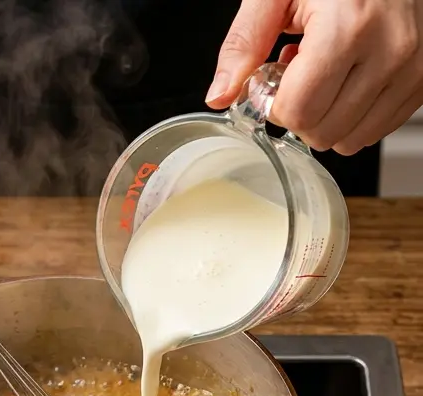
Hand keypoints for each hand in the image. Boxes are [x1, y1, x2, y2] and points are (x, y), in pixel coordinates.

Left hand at [206, 0, 422, 155]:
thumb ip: (245, 41)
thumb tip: (221, 94)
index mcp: (349, 26)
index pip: (299, 109)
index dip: (274, 104)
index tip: (272, 83)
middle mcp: (390, 50)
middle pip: (323, 131)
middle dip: (297, 115)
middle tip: (296, 79)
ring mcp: (414, 68)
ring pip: (352, 139)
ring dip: (326, 119)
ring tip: (324, 76)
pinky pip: (379, 128)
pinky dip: (354, 116)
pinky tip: (348, 79)